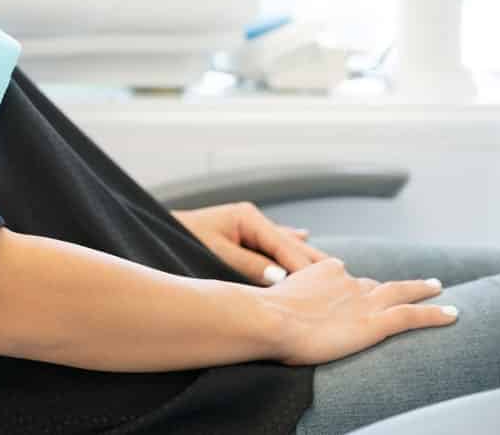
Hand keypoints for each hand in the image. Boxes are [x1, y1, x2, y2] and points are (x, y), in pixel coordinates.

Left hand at [172, 202, 332, 285]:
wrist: (155, 234)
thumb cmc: (182, 240)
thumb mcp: (216, 252)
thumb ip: (248, 264)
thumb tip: (280, 278)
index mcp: (249, 217)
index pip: (285, 244)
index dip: (306, 266)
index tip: (327, 283)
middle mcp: (253, 219)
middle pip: (290, 244)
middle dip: (313, 262)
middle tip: (344, 279)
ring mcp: (249, 227)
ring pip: (284, 247)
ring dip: (303, 260)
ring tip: (333, 272)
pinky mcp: (243, 237)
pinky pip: (273, 245)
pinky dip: (288, 250)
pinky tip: (306, 238)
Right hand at [263, 256, 457, 364]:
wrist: (271, 318)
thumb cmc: (262, 314)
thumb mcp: (272, 299)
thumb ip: (282, 300)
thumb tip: (272, 309)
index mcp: (323, 272)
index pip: (344, 278)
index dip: (353, 287)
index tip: (357, 291)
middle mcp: (346, 281)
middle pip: (377, 283)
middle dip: (397, 284)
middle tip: (420, 283)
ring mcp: (362, 300)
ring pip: (401, 293)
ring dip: (422, 290)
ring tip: (439, 290)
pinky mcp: (374, 322)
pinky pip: (412, 315)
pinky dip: (434, 314)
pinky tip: (452, 315)